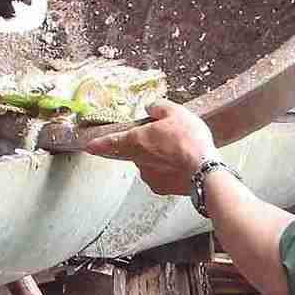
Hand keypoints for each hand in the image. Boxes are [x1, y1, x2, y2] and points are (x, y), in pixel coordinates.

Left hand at [84, 99, 215, 194]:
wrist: (205, 170)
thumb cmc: (190, 140)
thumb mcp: (175, 112)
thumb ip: (159, 107)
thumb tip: (150, 106)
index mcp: (137, 139)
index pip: (112, 141)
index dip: (99, 143)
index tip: (89, 147)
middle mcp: (139, 159)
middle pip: (130, 152)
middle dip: (139, 146)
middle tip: (155, 141)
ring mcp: (149, 175)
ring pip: (146, 164)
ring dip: (155, 158)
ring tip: (176, 151)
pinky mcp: (160, 187)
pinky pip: (159, 176)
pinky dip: (166, 170)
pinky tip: (179, 165)